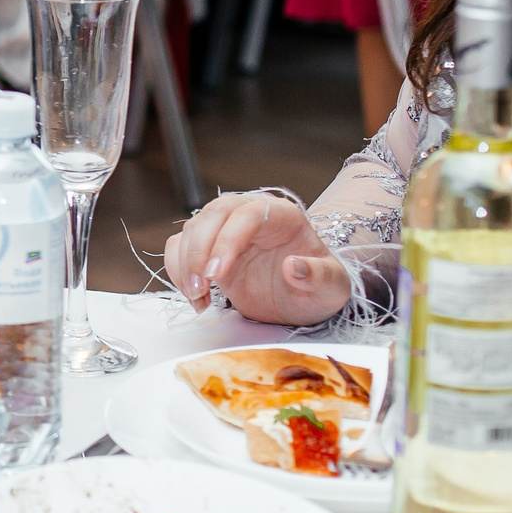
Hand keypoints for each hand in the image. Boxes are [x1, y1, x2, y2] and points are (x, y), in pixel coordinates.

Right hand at [160, 191, 353, 322]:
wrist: (304, 296)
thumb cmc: (319, 286)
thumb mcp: (332, 286)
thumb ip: (319, 276)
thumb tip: (293, 267)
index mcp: (282, 215)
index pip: (247, 215)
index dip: (227, 240)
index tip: (217, 274)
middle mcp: (249, 215)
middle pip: (212, 215)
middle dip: (198, 251)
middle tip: (200, 287)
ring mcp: (226, 231)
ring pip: (192, 230)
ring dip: (185, 263)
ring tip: (198, 297)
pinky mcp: (209, 249)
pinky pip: (181, 247)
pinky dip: (178, 270)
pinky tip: (194, 297)